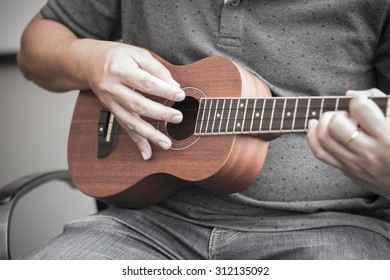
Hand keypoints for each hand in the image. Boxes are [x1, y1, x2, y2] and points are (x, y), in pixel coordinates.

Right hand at [78, 41, 184, 159]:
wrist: (88, 62)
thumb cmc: (117, 56)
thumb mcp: (137, 53)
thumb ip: (156, 69)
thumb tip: (174, 86)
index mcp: (119, 69)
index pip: (146, 83)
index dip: (164, 91)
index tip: (180, 95)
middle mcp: (112, 88)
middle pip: (138, 104)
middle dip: (160, 113)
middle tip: (178, 117)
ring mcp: (110, 102)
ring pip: (131, 122)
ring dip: (150, 135)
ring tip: (166, 143)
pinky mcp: (111, 111)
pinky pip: (125, 128)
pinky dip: (137, 142)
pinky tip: (147, 153)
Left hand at [307, 88, 389, 197]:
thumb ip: (379, 100)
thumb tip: (349, 94)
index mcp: (387, 136)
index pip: (360, 108)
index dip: (358, 101)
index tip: (362, 104)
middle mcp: (369, 151)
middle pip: (336, 125)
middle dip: (337, 114)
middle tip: (346, 116)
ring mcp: (355, 162)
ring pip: (324, 138)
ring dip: (323, 123)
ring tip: (333, 120)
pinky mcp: (346, 169)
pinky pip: (320, 153)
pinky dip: (312, 136)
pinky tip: (314, 125)